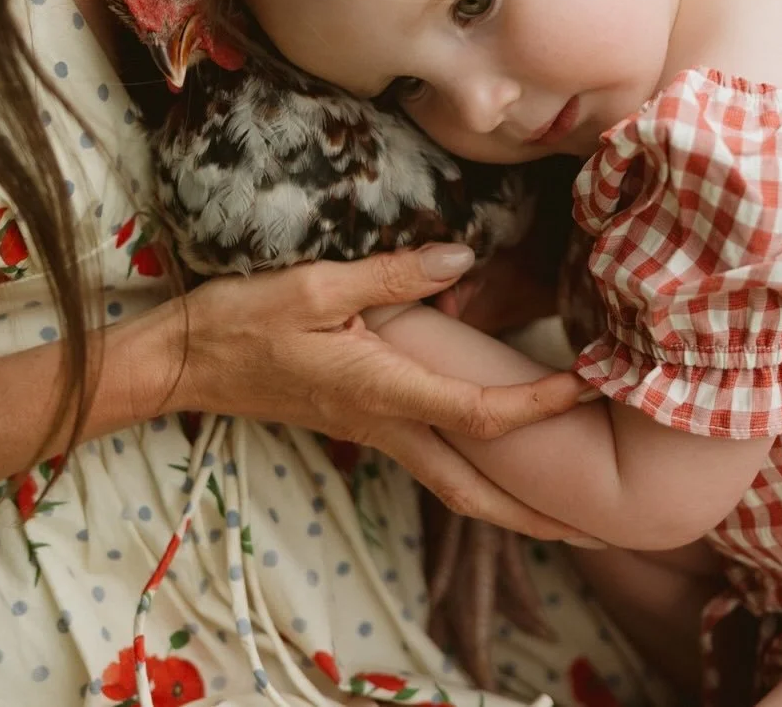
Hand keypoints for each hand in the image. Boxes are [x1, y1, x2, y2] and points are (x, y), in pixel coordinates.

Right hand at [145, 245, 592, 539]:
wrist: (185, 361)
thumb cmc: (244, 320)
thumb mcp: (316, 285)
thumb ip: (393, 276)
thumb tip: (462, 260)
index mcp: (381, 391)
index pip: (478, 415)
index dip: (539, 406)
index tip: (586, 386)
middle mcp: (383, 425)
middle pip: (473, 489)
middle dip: (536, 511)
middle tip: (597, 522)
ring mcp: (369, 432)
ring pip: (452, 485)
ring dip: (508, 503)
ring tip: (559, 509)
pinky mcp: (358, 424)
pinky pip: (428, 462)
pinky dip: (472, 474)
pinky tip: (488, 461)